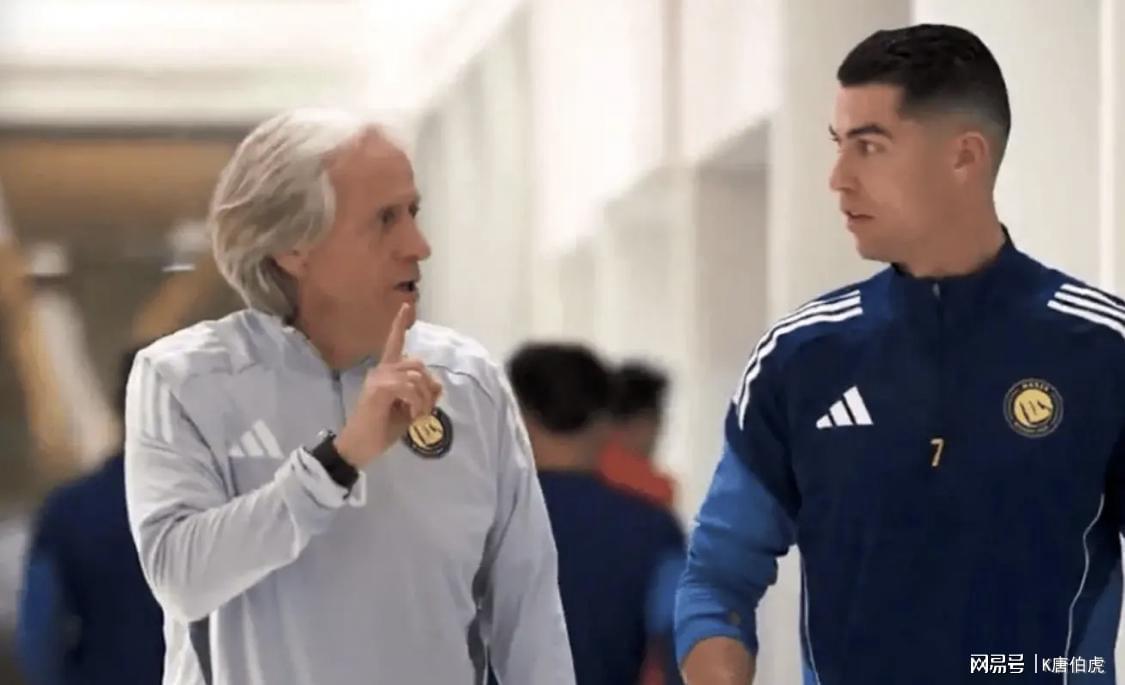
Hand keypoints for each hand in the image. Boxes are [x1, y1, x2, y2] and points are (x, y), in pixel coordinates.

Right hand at [333, 303, 442, 466]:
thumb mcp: (409, 411)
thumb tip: (438, 385)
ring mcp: (378, 378)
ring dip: (425, 398)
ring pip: (416, 375)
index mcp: (385, 373)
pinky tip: (413, 416)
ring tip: (419, 415)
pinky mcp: (378, 389)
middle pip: (417, 363)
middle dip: (429, 386)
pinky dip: (417, 402)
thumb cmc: (380, 430)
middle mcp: (380, 371)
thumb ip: (422, 395)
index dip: (399, 325)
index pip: (393, 343)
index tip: (406, 305)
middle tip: (426, 410)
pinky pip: (409, 387)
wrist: (359, 447)